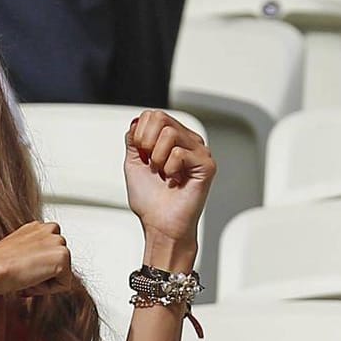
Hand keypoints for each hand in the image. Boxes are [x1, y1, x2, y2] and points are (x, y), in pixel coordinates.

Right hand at [0, 221, 72, 300]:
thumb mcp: (13, 254)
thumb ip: (29, 255)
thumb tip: (36, 269)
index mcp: (35, 227)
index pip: (49, 252)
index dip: (37, 267)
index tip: (21, 271)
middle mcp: (49, 230)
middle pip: (58, 263)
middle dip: (43, 274)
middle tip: (23, 278)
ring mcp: (57, 242)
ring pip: (62, 274)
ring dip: (44, 282)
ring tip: (25, 279)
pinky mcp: (62, 257)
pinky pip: (64, 285)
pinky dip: (47, 290)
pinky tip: (30, 283)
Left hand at [123, 110, 212, 259]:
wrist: (160, 225)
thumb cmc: (150, 200)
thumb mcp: (133, 162)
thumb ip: (134, 139)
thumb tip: (137, 120)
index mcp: (173, 139)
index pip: (153, 115)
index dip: (140, 134)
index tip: (142, 156)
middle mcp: (188, 142)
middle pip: (160, 118)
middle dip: (146, 143)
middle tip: (151, 165)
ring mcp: (200, 152)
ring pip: (169, 133)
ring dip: (157, 158)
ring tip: (164, 174)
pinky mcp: (207, 165)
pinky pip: (179, 153)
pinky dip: (170, 169)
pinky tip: (175, 181)